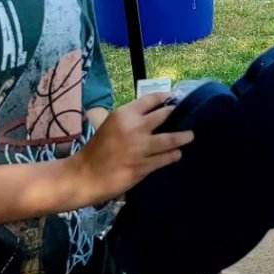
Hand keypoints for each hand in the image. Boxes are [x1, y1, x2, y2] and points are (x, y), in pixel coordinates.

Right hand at [69, 94, 193, 206]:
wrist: (83, 176)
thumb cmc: (97, 149)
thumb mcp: (112, 124)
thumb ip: (132, 118)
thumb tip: (157, 111)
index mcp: (124, 114)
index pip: (152, 99)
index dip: (166, 97)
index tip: (176, 98)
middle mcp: (134, 128)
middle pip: (165, 115)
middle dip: (178, 114)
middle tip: (189, 115)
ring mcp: (139, 148)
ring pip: (170, 139)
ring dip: (183, 137)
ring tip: (190, 136)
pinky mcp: (142, 166)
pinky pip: (165, 158)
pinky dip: (173, 155)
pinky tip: (177, 154)